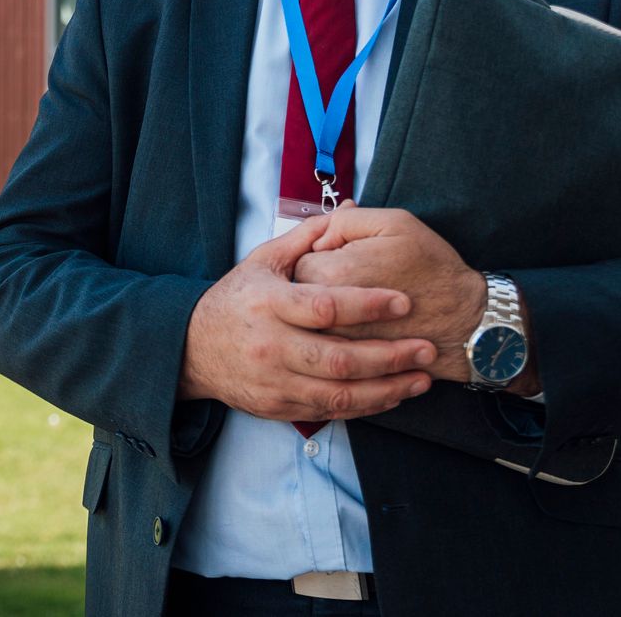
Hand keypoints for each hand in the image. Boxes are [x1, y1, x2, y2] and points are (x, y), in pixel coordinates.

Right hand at [178, 213, 438, 423]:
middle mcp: (271, 346)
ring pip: (339, 394)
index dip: (367, 305)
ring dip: (386, 389)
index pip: (324, 307)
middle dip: (389, 356)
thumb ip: (304, 239)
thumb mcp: (262, 261)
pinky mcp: (279, 407)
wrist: (193, 349)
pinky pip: (330, 411)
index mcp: (269, 304)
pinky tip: (392, 394)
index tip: (404, 301)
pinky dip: (365, 406)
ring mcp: (275, 381)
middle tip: (427, 348)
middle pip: (339, 359)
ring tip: (421, 378)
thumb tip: (343, 211)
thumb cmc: (235, 299)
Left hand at [293, 205, 535, 391]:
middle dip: (318, 285)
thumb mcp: (394, 223)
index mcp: (329, 274)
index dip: (321, 253)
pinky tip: (361, 330)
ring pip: (310, 326)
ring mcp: (336, 346)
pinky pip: (327, 351)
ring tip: (356, 307)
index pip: (298, 260)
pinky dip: (338, 341)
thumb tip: (319, 235)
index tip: (344, 254)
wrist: (466, 322)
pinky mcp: (349, 369)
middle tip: (351, 280)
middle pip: (299, 296)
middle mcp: (325, 315)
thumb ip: (346, 221)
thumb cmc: (433, 268)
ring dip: (325, 316)